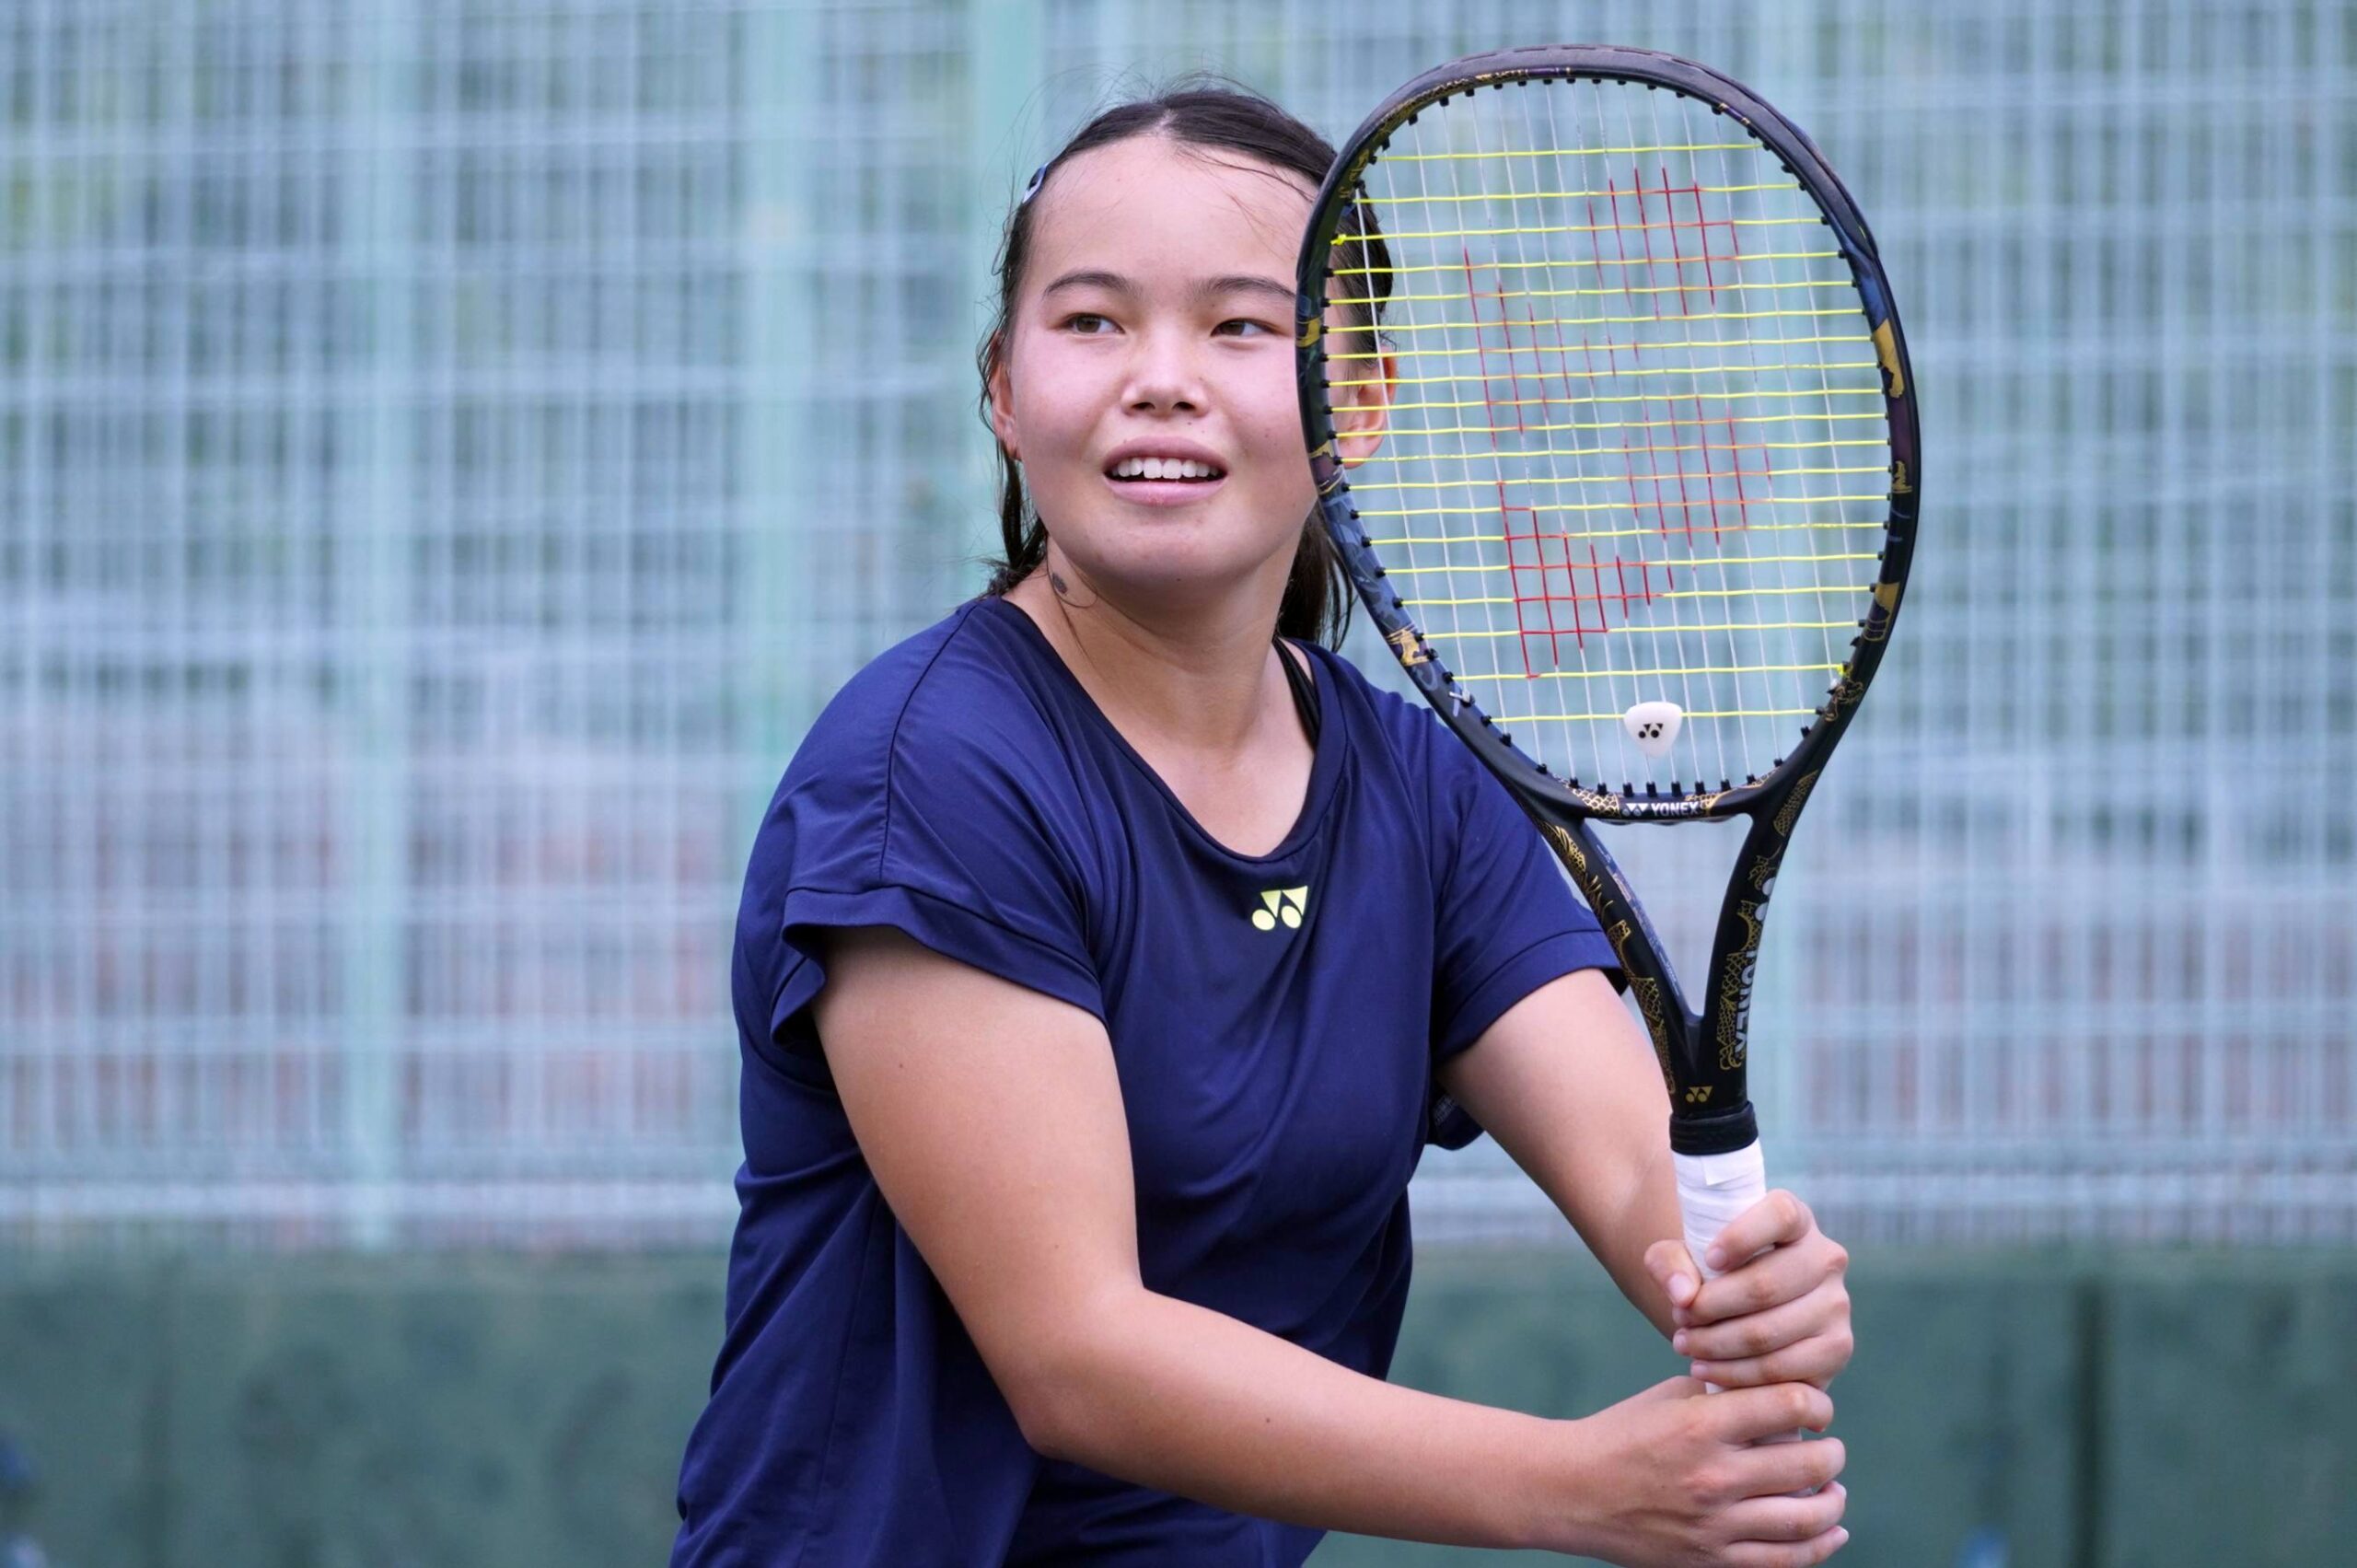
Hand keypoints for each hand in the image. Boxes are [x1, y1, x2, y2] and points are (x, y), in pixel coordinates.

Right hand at [1527, 1376, 1847, 1565]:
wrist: (1570, 1492)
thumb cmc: (1623, 1434)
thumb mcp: (1670, 1399)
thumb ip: (1727, 1395)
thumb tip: (1788, 1397)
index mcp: (1700, 1424)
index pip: (1791, 1406)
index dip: (1817, 1403)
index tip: (1816, 1408)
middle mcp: (1712, 1475)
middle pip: (1810, 1463)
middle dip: (1831, 1452)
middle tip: (1829, 1447)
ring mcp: (1714, 1524)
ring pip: (1807, 1518)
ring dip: (1833, 1501)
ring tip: (1833, 1489)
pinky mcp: (1710, 1561)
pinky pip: (1785, 1560)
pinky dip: (1819, 1545)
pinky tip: (1832, 1529)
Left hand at [1645, 1191, 1853, 1389]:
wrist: (1744, 1314)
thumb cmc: (1712, 1274)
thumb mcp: (1680, 1257)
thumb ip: (1669, 1262)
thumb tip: (1684, 1294)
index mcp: (1796, 1221)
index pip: (1781, 1215)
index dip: (1741, 1236)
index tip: (1708, 1258)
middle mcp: (1826, 1258)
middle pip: (1766, 1284)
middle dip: (1710, 1307)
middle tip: (1680, 1317)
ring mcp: (1837, 1306)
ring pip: (1768, 1332)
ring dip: (1716, 1344)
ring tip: (1685, 1344)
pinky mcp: (1836, 1350)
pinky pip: (1781, 1370)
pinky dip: (1735, 1375)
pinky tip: (1706, 1368)